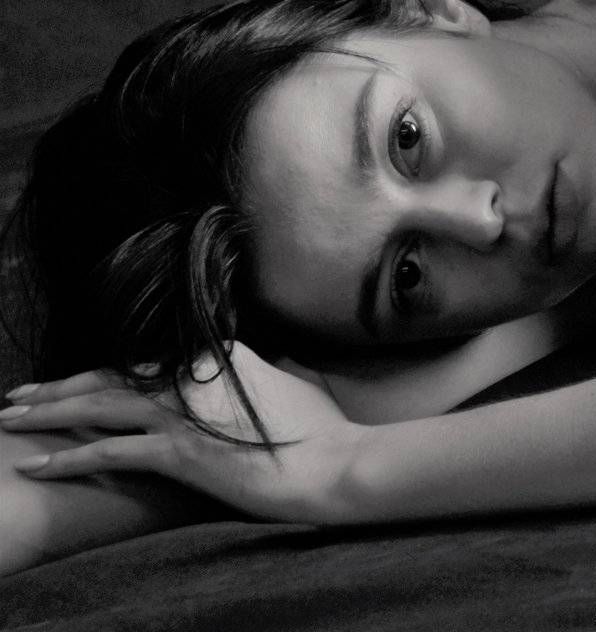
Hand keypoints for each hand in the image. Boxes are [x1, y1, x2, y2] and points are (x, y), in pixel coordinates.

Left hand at [1, 342, 365, 523]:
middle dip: (60, 386)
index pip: (145, 363)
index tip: (73, 383)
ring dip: (49, 413)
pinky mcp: (179, 452)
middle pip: (112, 377)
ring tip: (13, 419)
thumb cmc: (322, 430)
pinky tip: (36, 463)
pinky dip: (68, 458)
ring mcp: (184, 415)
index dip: (103, 373)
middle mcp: (193, 379)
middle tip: (20, 394)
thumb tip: (265, 364)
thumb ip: (268, 371)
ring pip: (100, 406)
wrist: (333, 466)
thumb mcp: (295, 384)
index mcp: (217, 360)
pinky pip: (109, 452)